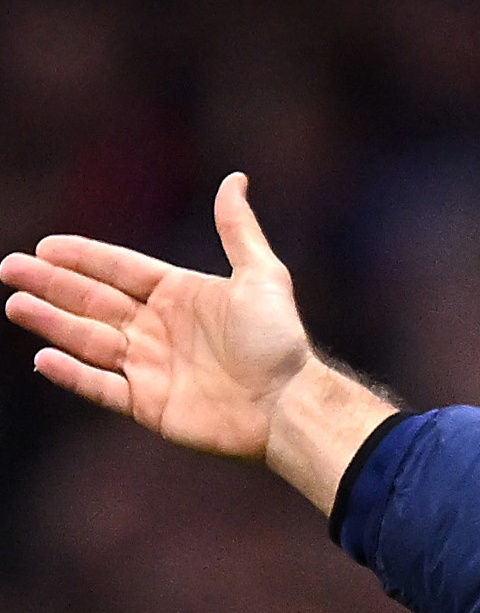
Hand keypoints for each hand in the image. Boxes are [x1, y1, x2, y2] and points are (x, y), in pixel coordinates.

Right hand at [1, 172, 309, 459]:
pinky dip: (73, 374)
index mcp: (180, 296)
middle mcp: (160, 329)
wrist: (291, 404)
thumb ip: (238, 230)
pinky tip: (43, 357)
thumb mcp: (262, 277)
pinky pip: (102, 387)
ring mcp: (152, 368)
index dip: (84, 258)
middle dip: (52, 284)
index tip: (45, 246)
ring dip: (52, 323)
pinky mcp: (149, 405)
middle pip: (94, 302)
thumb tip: (236, 178)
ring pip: (89, 341)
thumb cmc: (281, 341)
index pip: (120, 271)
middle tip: (10, 268)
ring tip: (16, 305)